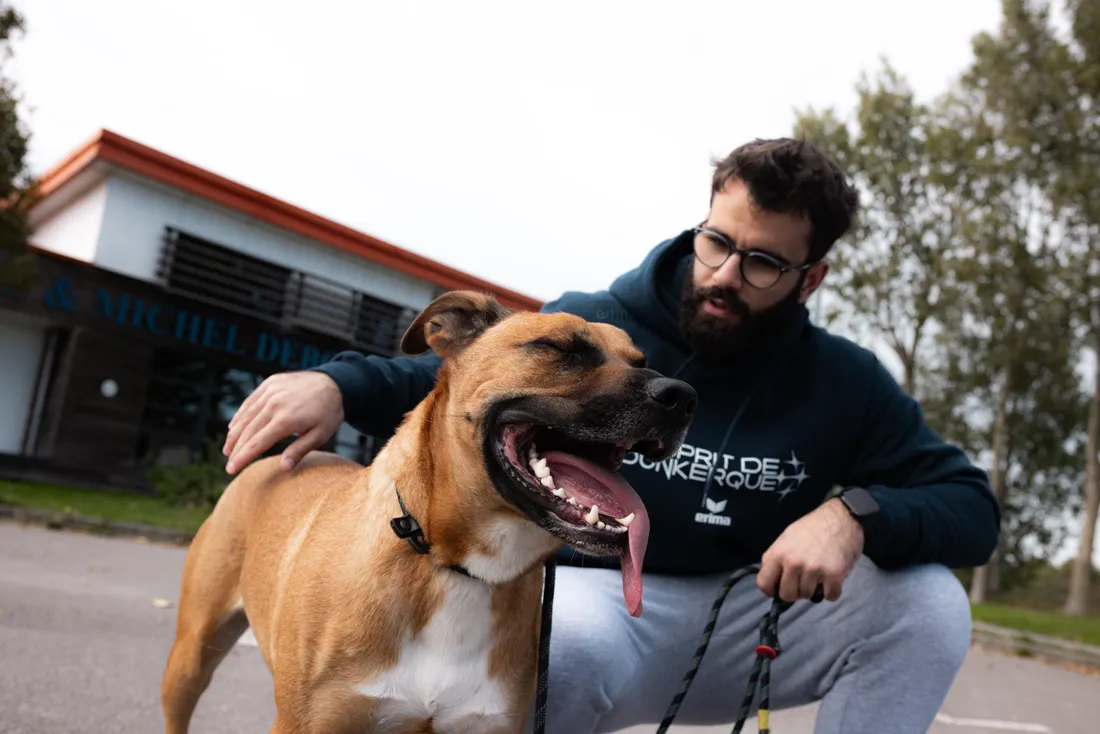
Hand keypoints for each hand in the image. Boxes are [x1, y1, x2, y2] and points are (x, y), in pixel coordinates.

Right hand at [222, 371, 344, 474]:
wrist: (335, 383)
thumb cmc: (329, 413)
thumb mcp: (320, 435)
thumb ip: (300, 450)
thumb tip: (284, 468)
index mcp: (286, 420)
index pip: (257, 443)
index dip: (242, 458)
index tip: (231, 470)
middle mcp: (274, 404)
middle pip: (248, 431)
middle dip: (236, 450)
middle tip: (229, 464)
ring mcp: (270, 391)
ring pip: (245, 416)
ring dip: (234, 434)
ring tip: (228, 449)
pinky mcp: (270, 383)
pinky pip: (250, 402)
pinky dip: (240, 415)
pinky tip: (234, 426)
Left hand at [757, 498, 863, 602]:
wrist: (841, 518)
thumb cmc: (813, 527)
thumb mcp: (786, 537)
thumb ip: (776, 558)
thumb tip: (771, 579)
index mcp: (779, 553)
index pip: (764, 583)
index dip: (771, 589)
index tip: (777, 589)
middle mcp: (794, 564)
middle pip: (787, 595)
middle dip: (795, 591)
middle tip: (802, 581)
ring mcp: (813, 570)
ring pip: (808, 596)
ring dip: (814, 589)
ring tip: (819, 574)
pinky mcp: (833, 576)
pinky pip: (829, 596)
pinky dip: (832, 591)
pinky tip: (832, 578)